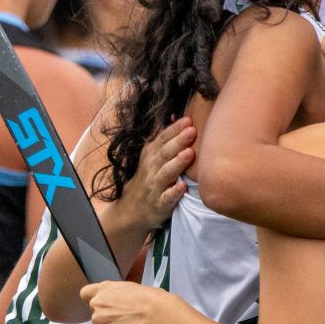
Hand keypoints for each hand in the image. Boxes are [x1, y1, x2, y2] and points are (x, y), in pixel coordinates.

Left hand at [83, 280, 181, 323]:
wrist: (155, 315)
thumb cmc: (150, 300)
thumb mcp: (130, 289)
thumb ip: (116, 295)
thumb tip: (119, 304)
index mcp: (104, 289)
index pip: (85, 294)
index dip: (93, 301)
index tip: (102, 306)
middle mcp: (97, 305)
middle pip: (96, 315)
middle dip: (108, 320)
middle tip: (125, 321)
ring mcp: (99, 323)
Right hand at [116, 118, 194, 232]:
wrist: (131, 208)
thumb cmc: (148, 178)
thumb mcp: (150, 156)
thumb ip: (162, 138)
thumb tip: (173, 115)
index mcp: (151, 155)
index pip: (162, 139)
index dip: (174, 129)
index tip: (188, 120)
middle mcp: (151, 169)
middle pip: (165, 153)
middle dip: (178, 141)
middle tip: (192, 131)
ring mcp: (155, 187)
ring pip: (166, 173)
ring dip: (178, 163)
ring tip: (190, 153)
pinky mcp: (159, 204)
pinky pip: (166, 198)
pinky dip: (174, 192)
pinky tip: (183, 186)